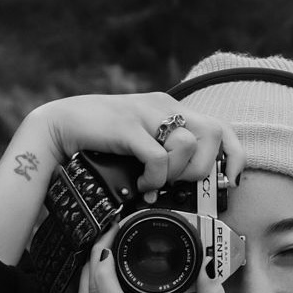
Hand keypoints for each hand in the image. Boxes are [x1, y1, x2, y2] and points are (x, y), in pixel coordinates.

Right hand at [31, 92, 244, 194]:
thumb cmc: (98, 139)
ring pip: (188, 145)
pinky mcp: (127, 126)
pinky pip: (157, 156)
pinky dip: (154, 177)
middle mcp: (162, 105)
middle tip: (177, 183)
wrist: (58, 126)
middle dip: (202, 169)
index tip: (231, 180)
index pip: (219, 126)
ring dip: (175, 173)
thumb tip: (179, 187)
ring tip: (153, 182)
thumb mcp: (139, 141)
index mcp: (169, 108)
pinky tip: (141, 183)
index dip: (234, 154)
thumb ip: (161, 153)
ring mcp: (144, 114)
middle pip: (212, 133)